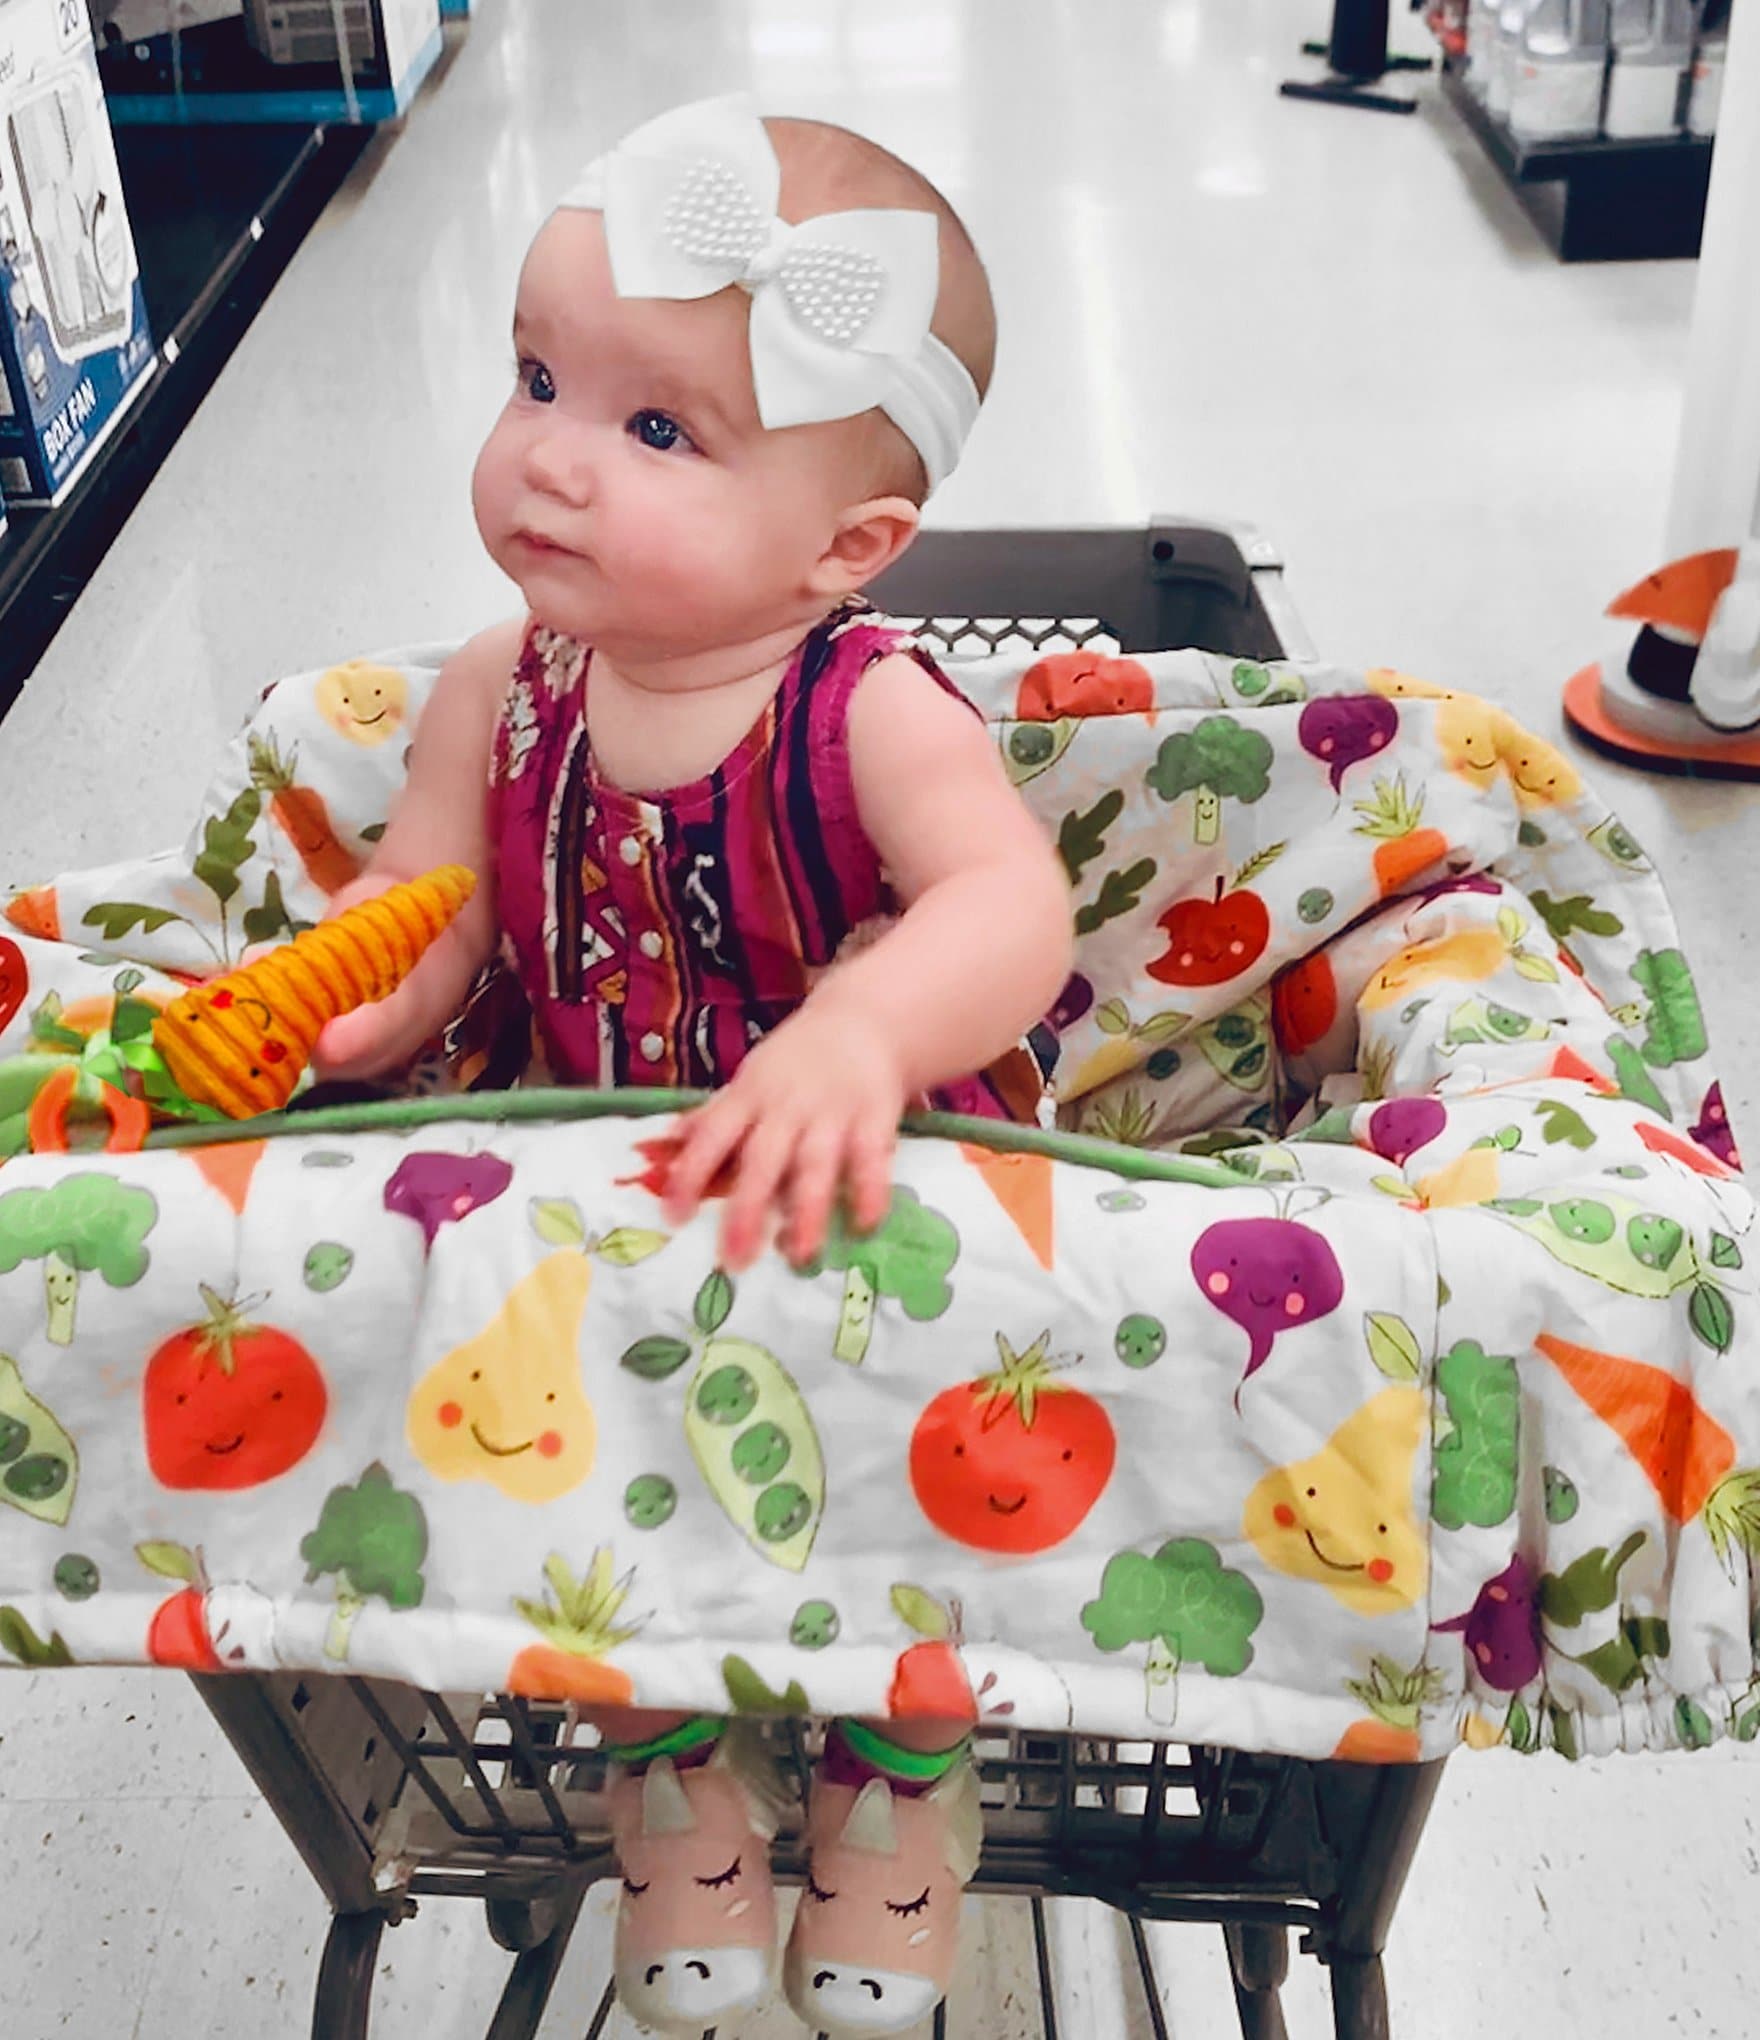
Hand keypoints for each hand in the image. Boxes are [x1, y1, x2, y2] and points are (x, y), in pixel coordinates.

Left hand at [662, 1002, 904, 1271]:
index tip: (674, 1216)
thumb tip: (667, 1142)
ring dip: (807, 1211)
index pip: (712, 1136)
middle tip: (734, 1258)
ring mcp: (832, 1113)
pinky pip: (871, 1159)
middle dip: (747, 1210)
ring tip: (799, 1254)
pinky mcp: (874, 1118)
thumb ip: (716, 1115)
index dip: (690, 1174)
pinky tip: (863, 1225)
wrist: (864, 1020)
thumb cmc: (796, 1061)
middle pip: (762, 1160)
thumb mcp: (751, 1080)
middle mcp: (787, 1107)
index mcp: (749, 1096)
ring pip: (816, 1165)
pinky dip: (868, 1192)